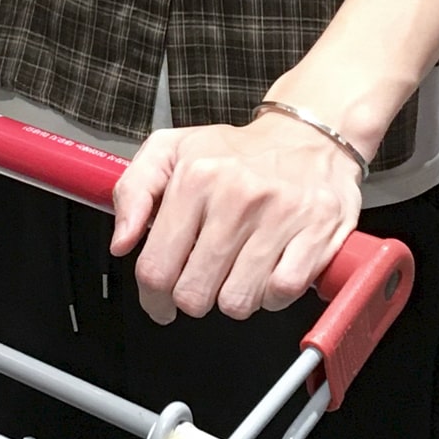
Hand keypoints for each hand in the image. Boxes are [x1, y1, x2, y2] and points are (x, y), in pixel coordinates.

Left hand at [110, 111, 363, 324]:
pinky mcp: (316, 233)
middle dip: (193, 296)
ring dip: (233, 296)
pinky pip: (280, 294)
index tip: (160, 299)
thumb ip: (133, 190)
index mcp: (196, 175)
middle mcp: (237, 194)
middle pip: (193, 294)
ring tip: (237, 267)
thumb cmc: (237, 152)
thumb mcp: (171, 150)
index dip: (152, 297)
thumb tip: (122, 242)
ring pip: (236, 302)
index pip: (156, 268)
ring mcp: (279, 215)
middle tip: (203, 277)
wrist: (310, 136)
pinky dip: (272, 293)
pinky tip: (269, 268)